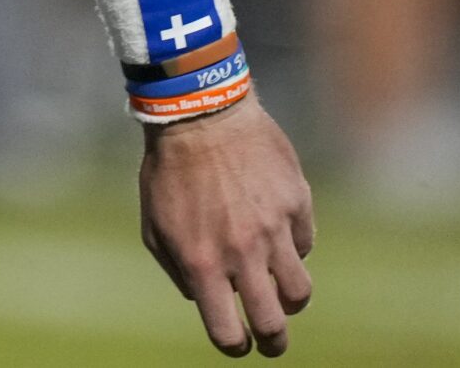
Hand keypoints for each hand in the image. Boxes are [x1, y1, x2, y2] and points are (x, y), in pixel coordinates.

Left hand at [139, 97, 314, 356]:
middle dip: (274, 343)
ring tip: (283, 296)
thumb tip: (205, 299)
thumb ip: (180, 270)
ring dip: (290, 301)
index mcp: (202, 263)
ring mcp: (274, 229)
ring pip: (299, 291)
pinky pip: (304, 243)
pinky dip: (294, 247)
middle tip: (272, 343)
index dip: (235, 346)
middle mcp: (242, 253)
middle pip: (273, 323)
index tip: (239, 345)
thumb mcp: (155, 227)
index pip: (227, 331)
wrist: (200, 114)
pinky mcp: (297, 204)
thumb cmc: (169, 172)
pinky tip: (277, 233)